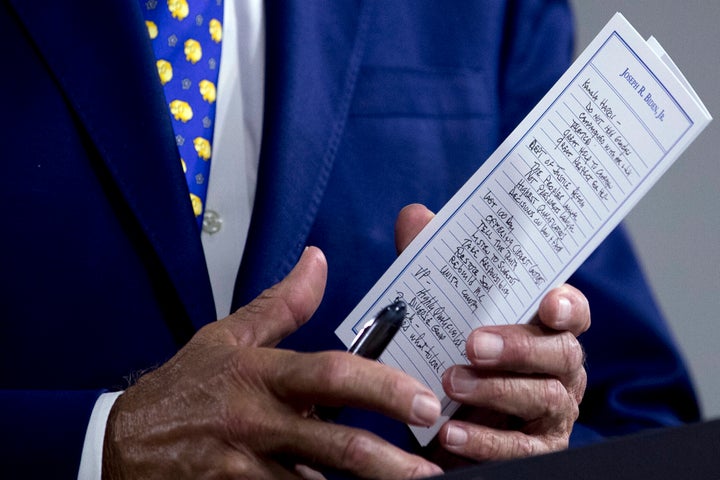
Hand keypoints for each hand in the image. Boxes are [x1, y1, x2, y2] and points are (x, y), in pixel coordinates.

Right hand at [102, 247, 442, 478]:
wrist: (122, 442)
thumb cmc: (184, 388)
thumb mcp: (228, 337)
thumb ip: (282, 304)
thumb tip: (317, 260)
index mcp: (261, 375)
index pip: (330, 376)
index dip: (380, 388)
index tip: (423, 401)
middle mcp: (257, 422)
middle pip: (334, 445)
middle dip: (389, 462)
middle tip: (430, 470)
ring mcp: (244, 468)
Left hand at [396, 204, 589, 465]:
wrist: (441, 420)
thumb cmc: (453, 353)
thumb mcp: (440, 309)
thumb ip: (431, 266)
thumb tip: (415, 215)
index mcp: (544, 328)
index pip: (572, 312)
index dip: (568, 305)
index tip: (549, 301)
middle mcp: (558, 369)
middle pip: (561, 353)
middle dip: (519, 347)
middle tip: (473, 344)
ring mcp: (552, 413)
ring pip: (544, 399)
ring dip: (496, 391)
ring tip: (450, 382)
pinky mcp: (536, 450)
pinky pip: (521, 450)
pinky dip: (486, 441)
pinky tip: (451, 433)